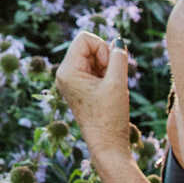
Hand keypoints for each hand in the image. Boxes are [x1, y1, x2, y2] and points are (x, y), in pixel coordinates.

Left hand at [54, 31, 129, 151]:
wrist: (106, 144)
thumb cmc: (110, 117)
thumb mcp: (117, 83)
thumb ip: (118, 56)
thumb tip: (118, 41)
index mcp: (66, 71)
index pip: (85, 38)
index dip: (102, 48)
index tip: (107, 68)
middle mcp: (64, 74)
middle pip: (88, 46)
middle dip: (105, 57)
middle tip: (110, 79)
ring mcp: (71, 80)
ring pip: (93, 56)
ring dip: (107, 66)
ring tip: (110, 87)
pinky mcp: (80, 86)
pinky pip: (95, 68)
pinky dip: (106, 73)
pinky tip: (109, 90)